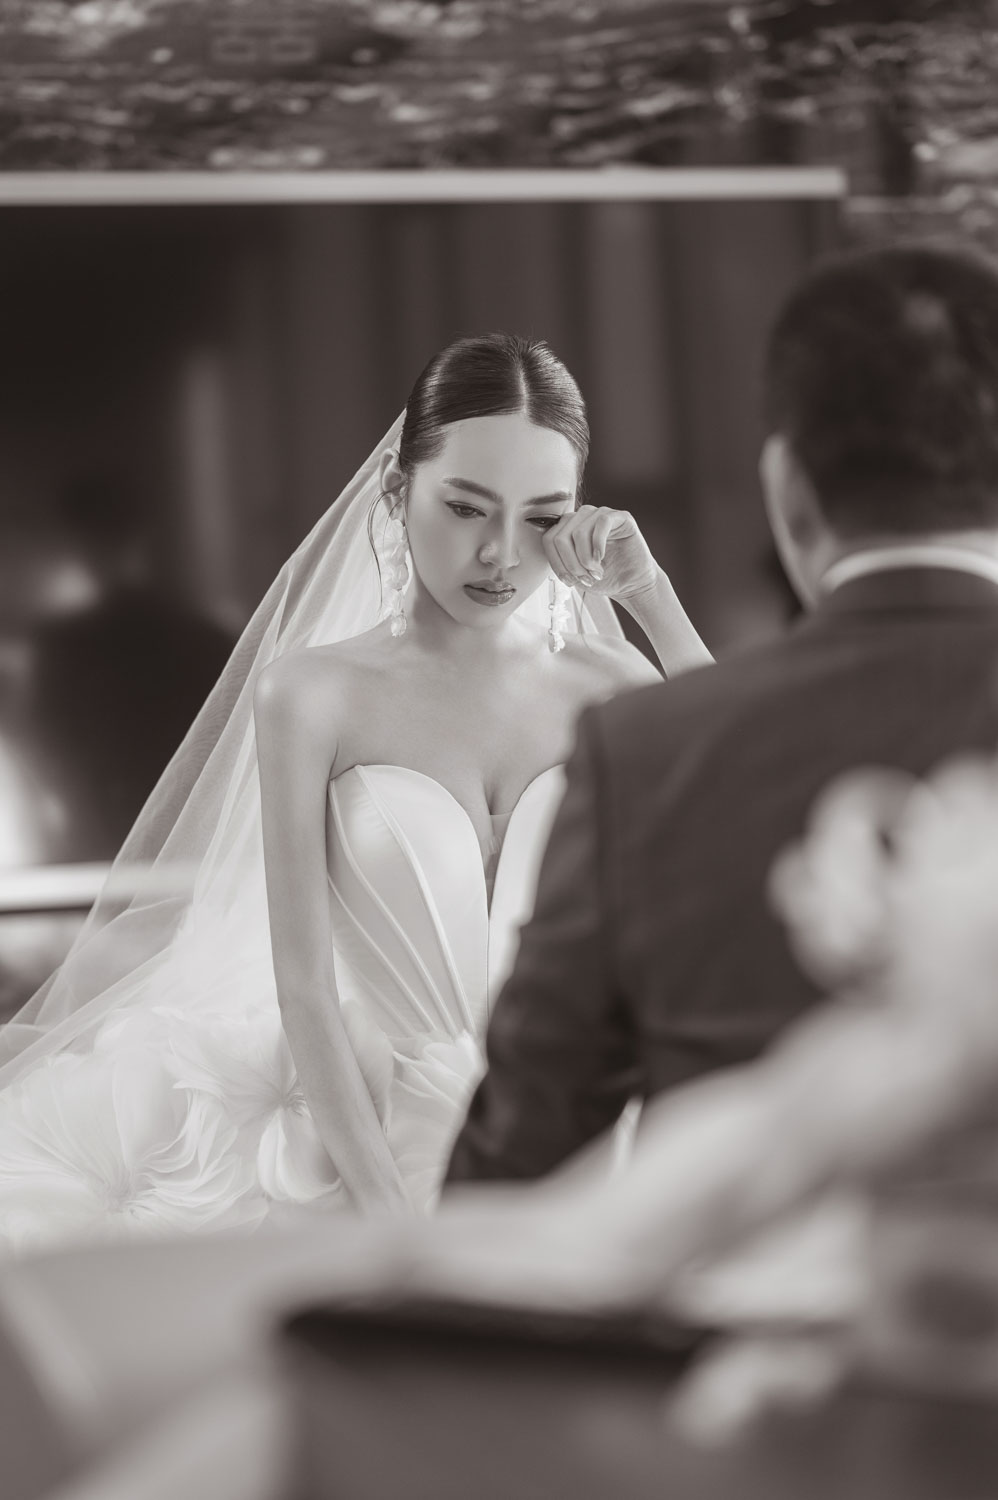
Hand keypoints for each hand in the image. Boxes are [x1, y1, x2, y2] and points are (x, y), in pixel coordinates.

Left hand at [543, 504, 658, 601]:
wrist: (630, 583)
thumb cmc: (603, 577)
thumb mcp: (575, 572)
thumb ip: (560, 561)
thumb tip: (552, 558)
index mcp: (567, 528)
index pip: (549, 539)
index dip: (557, 563)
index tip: (569, 580)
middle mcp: (582, 516)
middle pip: (561, 538)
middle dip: (572, 564)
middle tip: (585, 578)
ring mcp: (600, 513)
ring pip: (579, 533)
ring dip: (586, 559)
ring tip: (596, 572)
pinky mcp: (620, 516)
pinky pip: (602, 524)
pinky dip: (598, 545)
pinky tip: (602, 558)